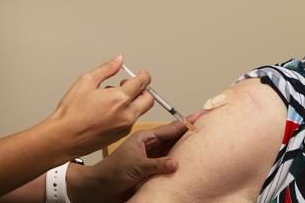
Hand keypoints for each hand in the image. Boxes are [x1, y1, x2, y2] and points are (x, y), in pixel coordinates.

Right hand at [46, 55, 153, 157]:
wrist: (62, 138)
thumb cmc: (71, 113)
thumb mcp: (86, 82)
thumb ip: (106, 69)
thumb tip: (118, 60)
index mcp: (120, 98)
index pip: (142, 82)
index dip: (144, 75)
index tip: (141, 74)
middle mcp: (127, 114)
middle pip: (149, 98)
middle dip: (143, 90)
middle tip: (131, 86)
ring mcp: (125, 126)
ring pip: (140, 110)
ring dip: (134, 102)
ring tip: (115, 99)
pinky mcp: (121, 135)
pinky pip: (131, 121)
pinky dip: (127, 113)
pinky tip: (110, 111)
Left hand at [67, 112, 204, 202]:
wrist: (99, 188)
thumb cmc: (110, 173)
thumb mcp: (135, 166)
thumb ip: (156, 164)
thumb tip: (175, 162)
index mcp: (144, 138)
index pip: (169, 128)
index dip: (185, 123)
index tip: (198, 117)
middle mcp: (149, 146)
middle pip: (173, 136)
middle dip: (188, 131)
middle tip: (204, 125)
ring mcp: (151, 156)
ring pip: (172, 148)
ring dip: (184, 145)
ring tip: (199, 140)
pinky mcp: (152, 168)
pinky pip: (169, 161)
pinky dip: (178, 158)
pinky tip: (187, 158)